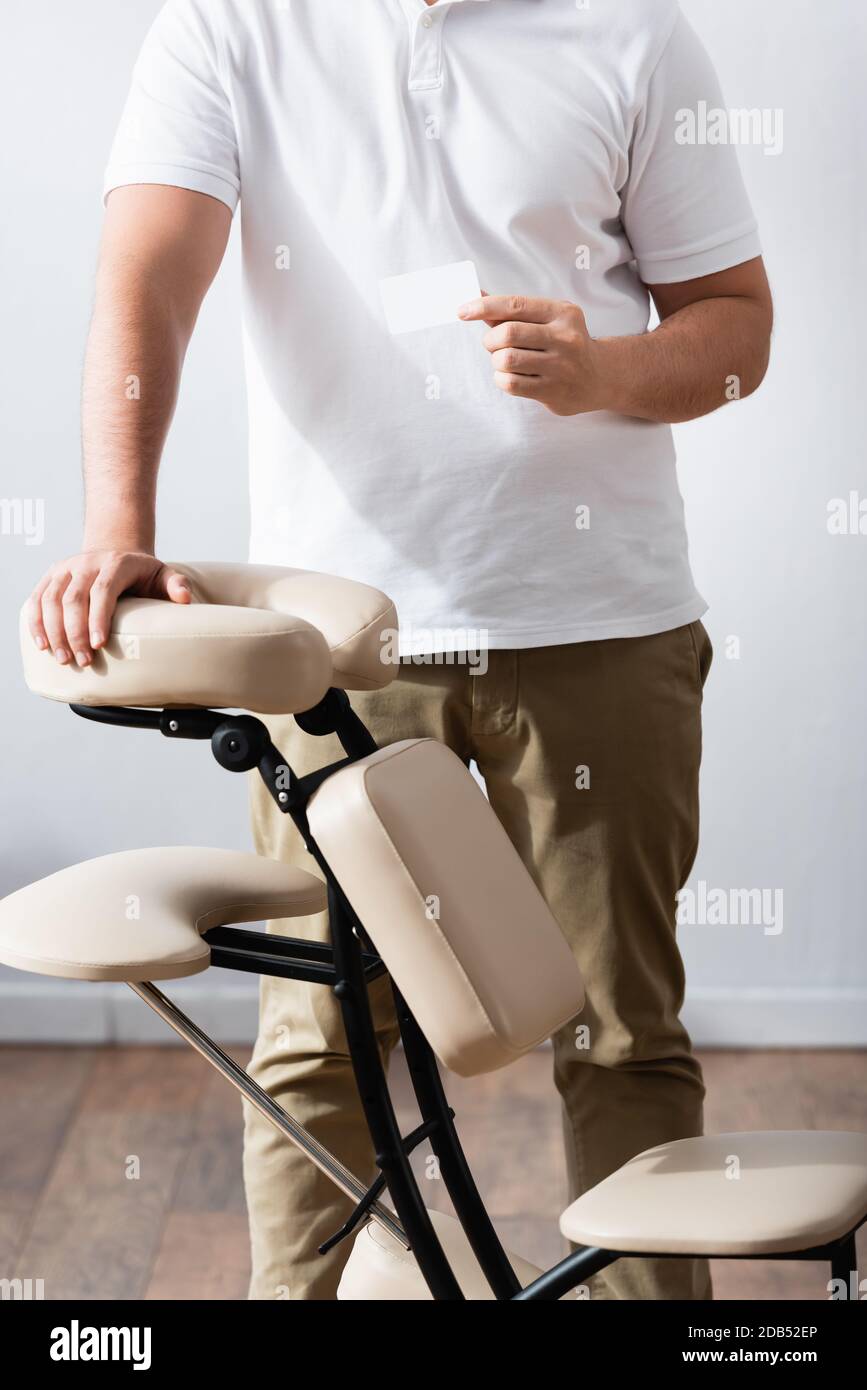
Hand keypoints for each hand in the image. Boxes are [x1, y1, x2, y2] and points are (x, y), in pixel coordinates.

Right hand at [26, 551, 191, 667]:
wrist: (116, 551)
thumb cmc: (141, 573)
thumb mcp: (162, 574)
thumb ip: (175, 585)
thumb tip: (185, 599)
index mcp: (115, 563)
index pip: (102, 590)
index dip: (98, 618)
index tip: (98, 645)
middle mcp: (86, 563)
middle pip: (73, 598)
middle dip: (74, 632)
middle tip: (83, 661)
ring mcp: (65, 568)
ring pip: (50, 599)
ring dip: (53, 631)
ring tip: (63, 658)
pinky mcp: (51, 577)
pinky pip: (36, 599)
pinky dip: (35, 622)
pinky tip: (42, 645)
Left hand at [458, 294, 610, 416]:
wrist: (600, 377)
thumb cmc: (564, 344)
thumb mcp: (548, 320)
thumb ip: (512, 311)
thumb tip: (476, 296)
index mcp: (562, 313)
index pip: (515, 305)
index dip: (484, 306)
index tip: (462, 311)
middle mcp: (565, 337)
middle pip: (508, 334)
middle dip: (491, 340)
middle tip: (494, 345)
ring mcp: (561, 366)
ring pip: (506, 360)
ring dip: (497, 361)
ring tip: (506, 361)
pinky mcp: (553, 391)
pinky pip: (511, 383)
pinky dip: (502, 378)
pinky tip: (511, 376)